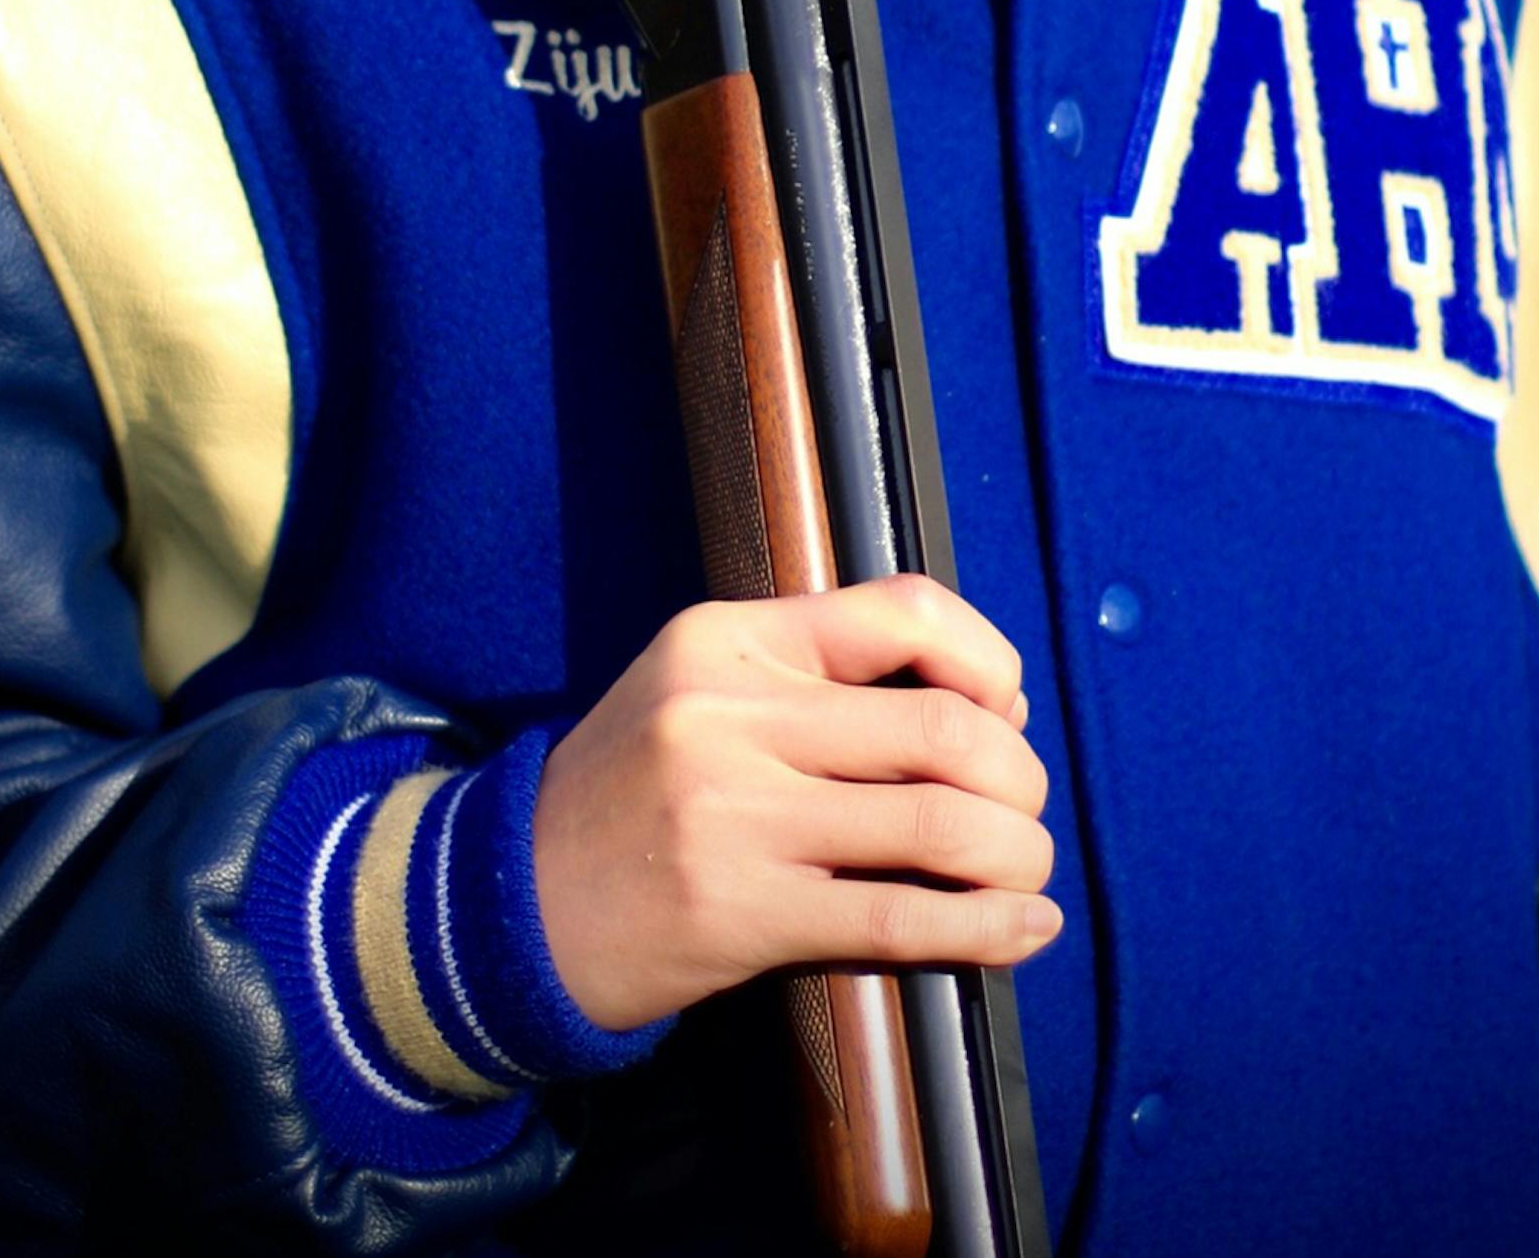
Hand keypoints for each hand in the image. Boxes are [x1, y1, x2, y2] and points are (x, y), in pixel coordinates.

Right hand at [531, 575, 1060, 1030]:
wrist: (510, 900)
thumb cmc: (634, 793)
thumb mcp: (701, 689)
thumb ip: (816, 678)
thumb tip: (985, 703)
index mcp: (730, 638)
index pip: (902, 610)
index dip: (987, 660)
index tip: (1006, 710)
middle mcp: (733, 712)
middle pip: (943, 728)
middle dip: (1019, 775)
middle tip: (1025, 810)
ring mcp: (737, 814)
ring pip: (940, 823)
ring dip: (1016, 851)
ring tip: (1028, 870)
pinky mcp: (743, 912)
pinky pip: (901, 918)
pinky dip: (987, 927)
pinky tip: (1023, 928)